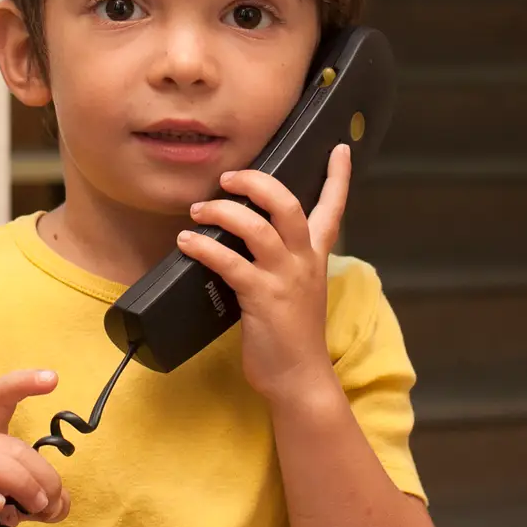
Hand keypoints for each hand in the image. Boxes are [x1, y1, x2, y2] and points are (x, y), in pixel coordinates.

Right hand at [0, 369, 70, 526]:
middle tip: (50, 505)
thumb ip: (40, 498)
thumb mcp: (12, 501)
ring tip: (34, 508)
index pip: (0, 397)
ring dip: (21, 484)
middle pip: (12, 445)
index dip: (23, 383)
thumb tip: (60, 503)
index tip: (53, 378)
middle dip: (42, 476)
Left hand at [178, 143, 351, 402]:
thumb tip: (244, 236)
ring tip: (198, 210)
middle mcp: (304, 262)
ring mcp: (284, 279)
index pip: (333, 209)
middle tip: (229, 178)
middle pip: (288, 204)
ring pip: (256, 227)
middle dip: (257, 183)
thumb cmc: (291, 336)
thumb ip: (281, 261)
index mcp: (315, 257)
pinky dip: (203, 247)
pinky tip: (187, 242)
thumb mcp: (296, 290)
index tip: (339, 148)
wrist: (299, 378)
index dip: (337, 177)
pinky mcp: (261, 298)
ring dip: (222, 212)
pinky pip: (229, 262)